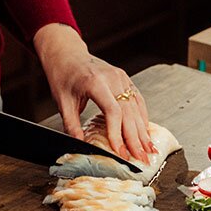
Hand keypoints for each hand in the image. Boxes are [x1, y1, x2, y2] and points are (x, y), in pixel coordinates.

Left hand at [34, 23, 155, 162]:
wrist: (66, 53)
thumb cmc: (63, 74)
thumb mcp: (62, 101)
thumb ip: (71, 125)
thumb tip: (80, 145)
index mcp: (95, 82)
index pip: (113, 111)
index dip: (118, 134)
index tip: (120, 151)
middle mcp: (112, 78)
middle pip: (128, 112)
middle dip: (135, 138)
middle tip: (141, 158)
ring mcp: (120, 77)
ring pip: (136, 107)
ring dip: (142, 130)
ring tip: (148, 149)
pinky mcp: (124, 78)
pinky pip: (137, 99)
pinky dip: (142, 116)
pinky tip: (145, 131)